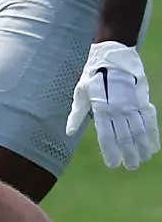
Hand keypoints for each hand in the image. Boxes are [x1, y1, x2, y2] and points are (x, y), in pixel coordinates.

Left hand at [67, 41, 159, 169]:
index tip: (113, 164)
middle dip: (129, 153)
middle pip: (126, 136)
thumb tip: (69, 132)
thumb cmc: (92, 75)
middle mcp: (119, 108)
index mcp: (101, 108)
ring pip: (140, 131)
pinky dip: (153, 134)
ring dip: (142, 147)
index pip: (107, 135)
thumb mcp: (80, 92)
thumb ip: (76, 114)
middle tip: (130, 166)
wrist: (113, 55)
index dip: (111, 151)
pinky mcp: (143, 99)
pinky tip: (154, 147)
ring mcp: (133, 104)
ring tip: (142, 160)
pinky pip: (150, 120)